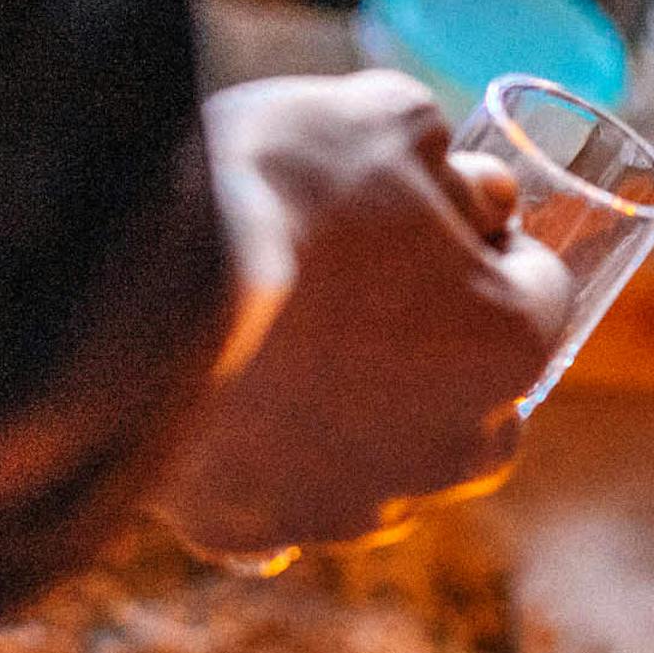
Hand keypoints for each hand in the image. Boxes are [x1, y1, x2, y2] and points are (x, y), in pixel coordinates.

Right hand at [155, 71, 569, 556]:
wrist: (114, 284)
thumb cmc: (275, 190)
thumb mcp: (385, 118)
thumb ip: (452, 160)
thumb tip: (482, 197)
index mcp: (511, 346)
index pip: (540, 288)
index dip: (486, 239)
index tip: (429, 211)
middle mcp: (454, 449)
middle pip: (474, 392)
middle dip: (437, 343)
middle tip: (356, 278)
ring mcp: (354, 504)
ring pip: (381, 456)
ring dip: (352, 411)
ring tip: (276, 339)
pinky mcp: (256, 534)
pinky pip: (276, 503)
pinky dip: (261, 462)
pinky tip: (221, 411)